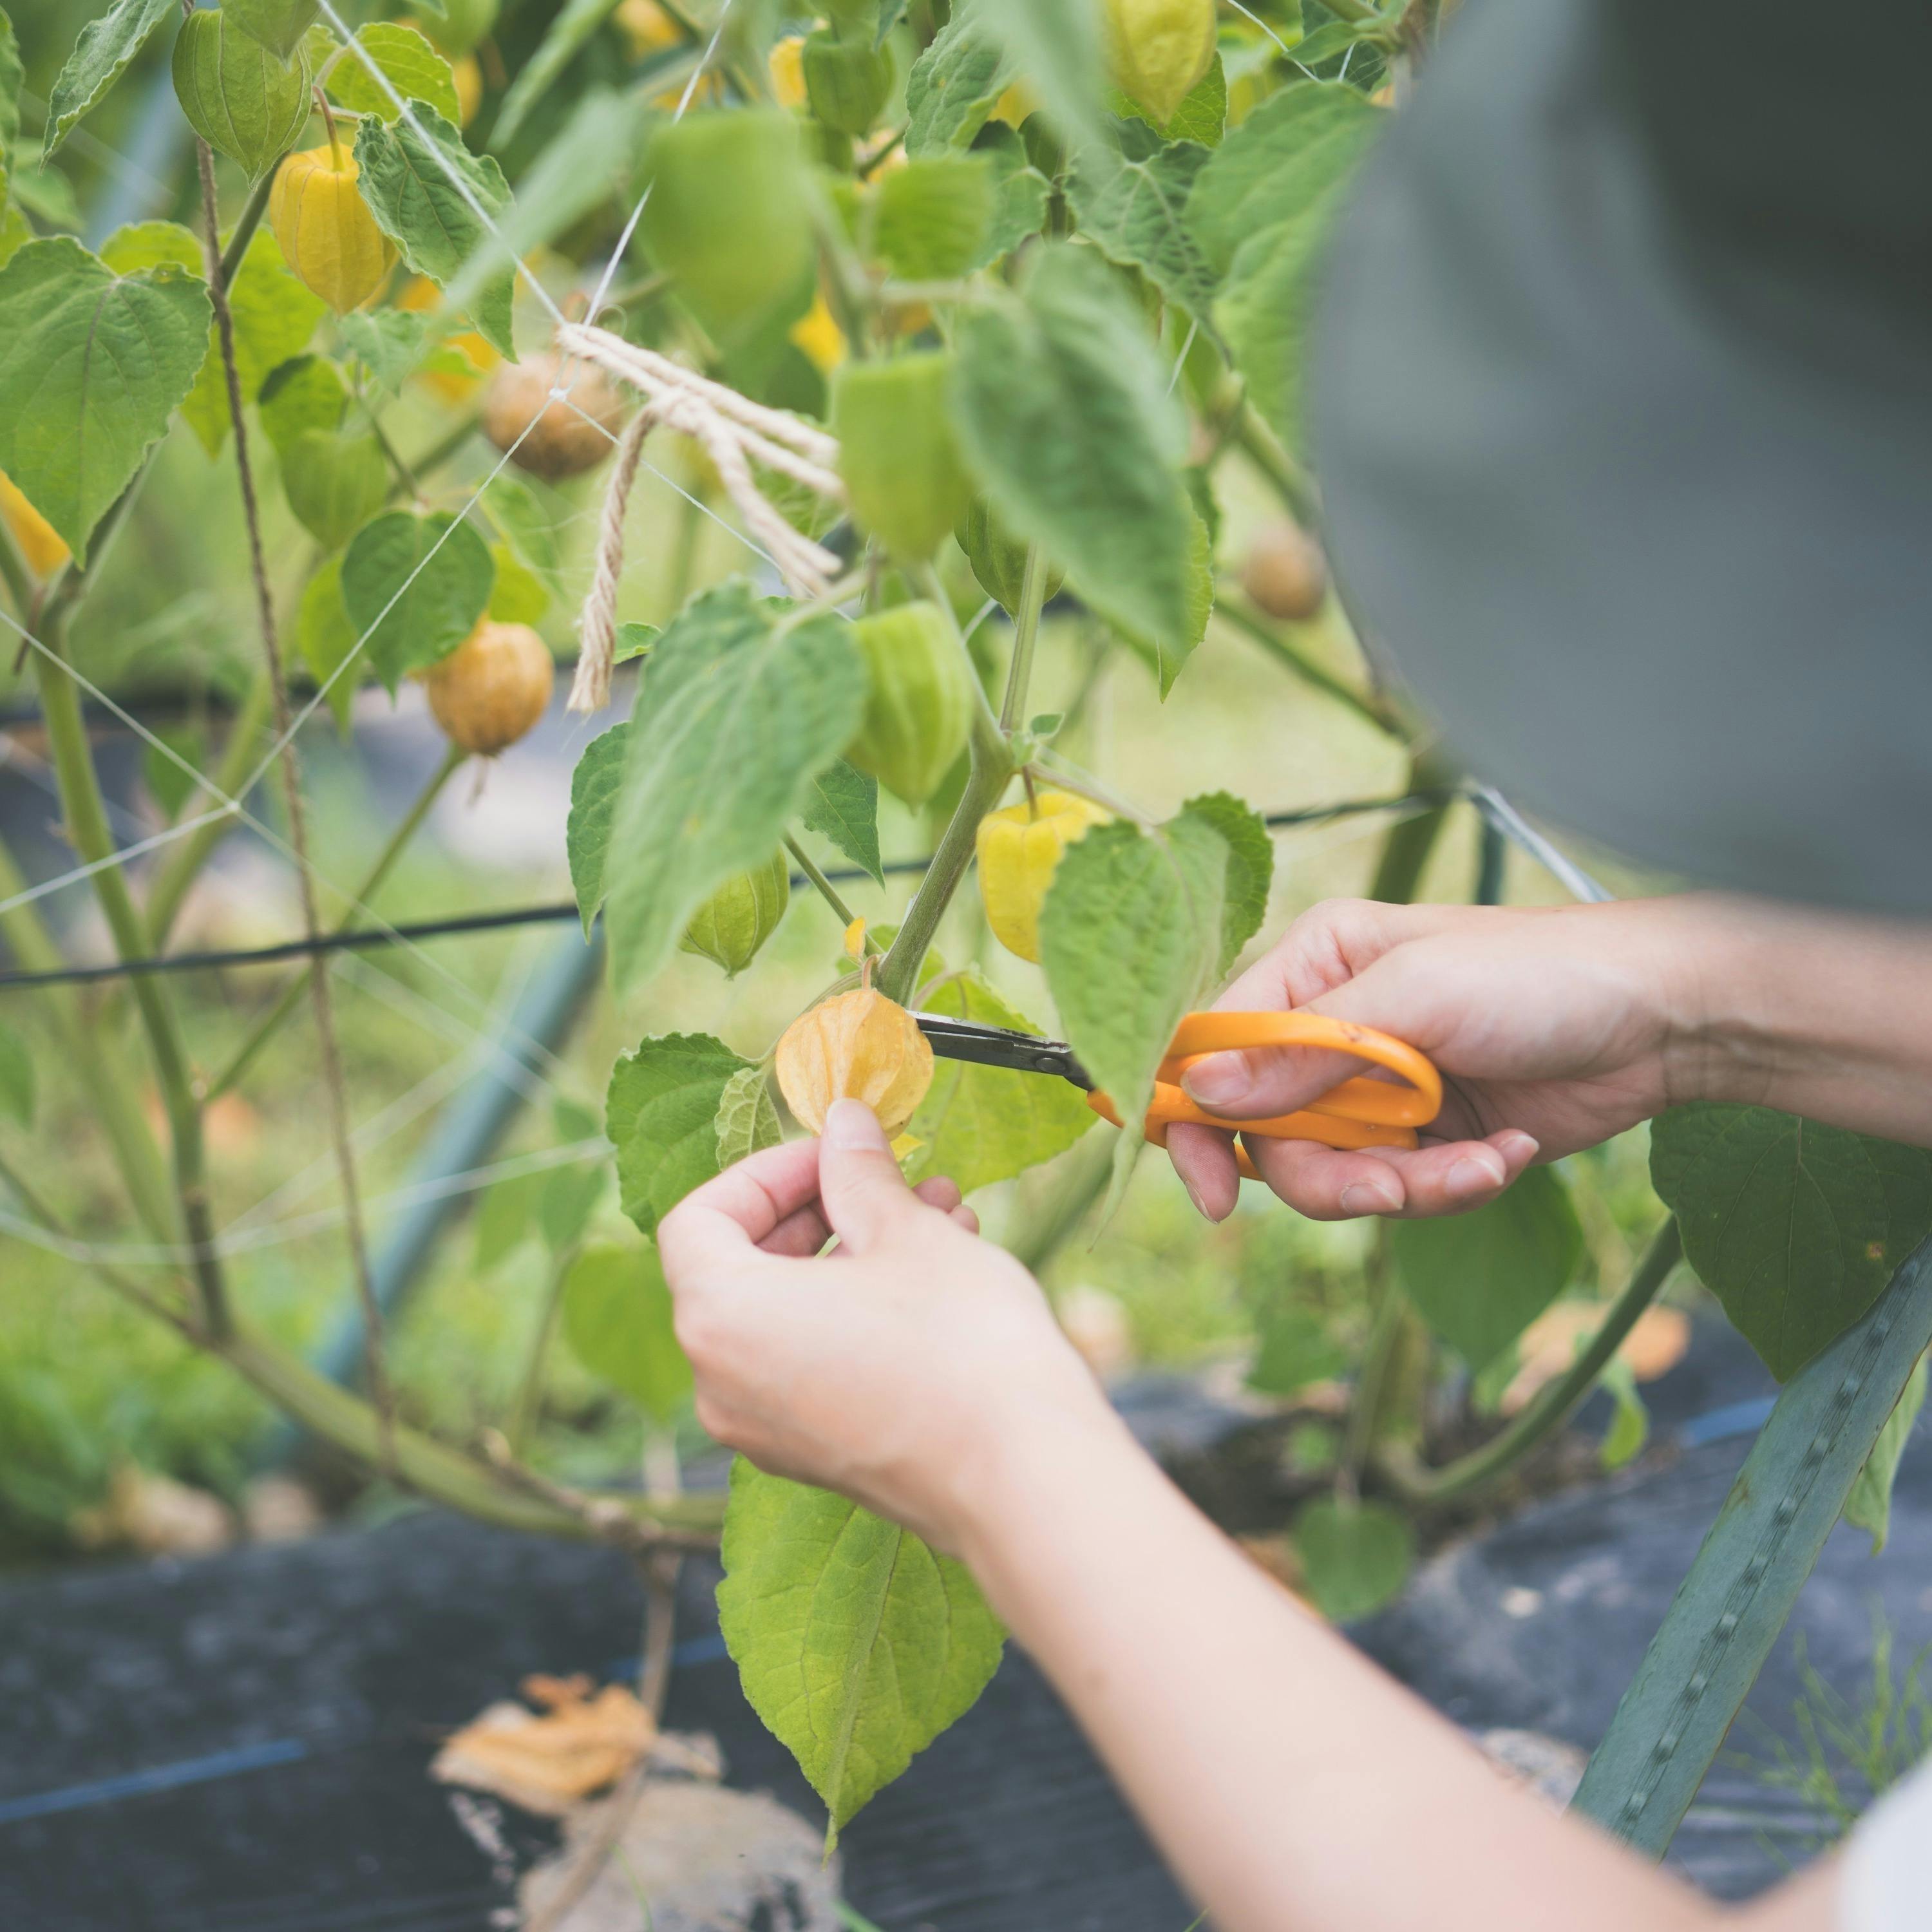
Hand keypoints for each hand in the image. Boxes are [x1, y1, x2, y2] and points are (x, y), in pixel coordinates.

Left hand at [657, 1099, 1120, 1550]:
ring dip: (855, 1254)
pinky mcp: (815, 1453)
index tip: (833, 1154)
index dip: (766, 1172)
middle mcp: (722, 1382)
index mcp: (720, 1318)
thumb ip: (859, 1172)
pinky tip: (940, 1272)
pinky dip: (858, 1309)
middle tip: (888, 1176)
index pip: (701, 1219)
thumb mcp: (907, 1232)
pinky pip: (813, 1359)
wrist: (1024, 1477)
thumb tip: (843, 1122)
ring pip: (789, 1312)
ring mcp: (765, 1428)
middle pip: (742, 1265)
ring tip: (940, 1214)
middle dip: (822, 1208)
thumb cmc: (959, 1348)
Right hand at [1168, 897, 1701, 1222]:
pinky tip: (1508, 1155)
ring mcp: (1380, 1088)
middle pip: (1268, 1134)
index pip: (1214, 1048)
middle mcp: (1331, 1026)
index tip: (1212, 1193)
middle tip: (1392, 1187)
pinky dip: (1453, 1187)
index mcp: (1314, 966)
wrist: (1665, 1021)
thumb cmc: (1541, 975)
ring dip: (1404, 1188)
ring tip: (1480, 1166)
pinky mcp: (1429, 1137)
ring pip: (1332, 1176)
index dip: (1197, 1120)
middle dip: (1332, 1175)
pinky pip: (1399, 1192)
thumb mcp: (1416, 998)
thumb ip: (1304, 1050)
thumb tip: (1200, 1091)